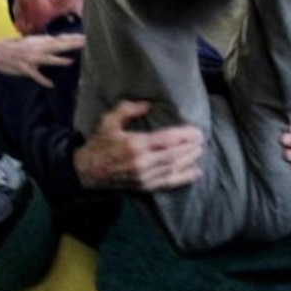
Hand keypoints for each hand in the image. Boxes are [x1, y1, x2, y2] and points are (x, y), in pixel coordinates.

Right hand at [0, 33, 83, 86]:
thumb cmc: (9, 46)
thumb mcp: (26, 41)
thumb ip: (38, 42)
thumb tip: (50, 41)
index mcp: (37, 41)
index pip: (57, 39)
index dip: (70, 38)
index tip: (83, 37)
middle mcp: (36, 48)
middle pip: (57, 46)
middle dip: (71, 44)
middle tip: (85, 42)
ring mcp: (31, 59)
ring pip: (49, 59)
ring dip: (61, 60)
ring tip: (71, 60)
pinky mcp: (25, 69)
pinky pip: (36, 76)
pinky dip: (43, 80)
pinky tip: (51, 85)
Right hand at [74, 100, 202, 191]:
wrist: (88, 171)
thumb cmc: (99, 143)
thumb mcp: (108, 121)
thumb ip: (127, 109)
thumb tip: (148, 104)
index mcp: (135, 145)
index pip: (166, 140)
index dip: (183, 136)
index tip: (196, 131)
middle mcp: (142, 162)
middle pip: (173, 154)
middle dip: (189, 147)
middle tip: (202, 139)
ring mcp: (144, 177)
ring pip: (173, 168)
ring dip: (189, 160)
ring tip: (200, 151)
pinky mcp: (145, 187)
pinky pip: (168, 183)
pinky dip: (184, 178)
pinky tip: (195, 172)